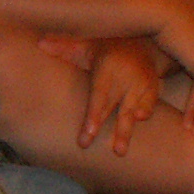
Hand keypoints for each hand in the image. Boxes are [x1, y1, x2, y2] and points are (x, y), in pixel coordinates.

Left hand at [76, 36, 163, 155]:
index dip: (94, 116)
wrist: (138, 41)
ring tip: (120, 152)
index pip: (99, 95)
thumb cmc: (103, 49)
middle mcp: (126, 76)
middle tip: (107, 152)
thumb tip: (40, 43)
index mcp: (107, 67)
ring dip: (127, 131)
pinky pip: (150, 104)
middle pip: (116, 107)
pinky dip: (147, 113)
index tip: (88, 135)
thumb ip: (64, 47)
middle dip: (112, 130)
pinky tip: (140, 124)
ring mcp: (142, 83)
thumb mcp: (85, 44)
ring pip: (134, 110)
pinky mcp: (153, 88)